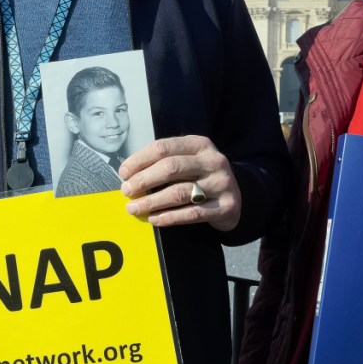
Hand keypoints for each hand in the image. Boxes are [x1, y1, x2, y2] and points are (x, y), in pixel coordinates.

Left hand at [118, 135, 241, 230]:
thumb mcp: (189, 160)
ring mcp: (221, 184)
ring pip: (179, 192)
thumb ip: (165, 162)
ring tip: (134, 208)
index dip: (139, 160)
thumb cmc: (202, 176)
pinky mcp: (225, 207)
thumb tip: (129, 174)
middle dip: (143, 180)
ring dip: (152, 202)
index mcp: (199, 144)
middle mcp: (212, 161)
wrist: (238, 196)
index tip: (123, 173)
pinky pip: (192, 213)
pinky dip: (169, 217)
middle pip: (170, 168)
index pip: (163, 147)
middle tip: (126, 191)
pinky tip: (154, 219)